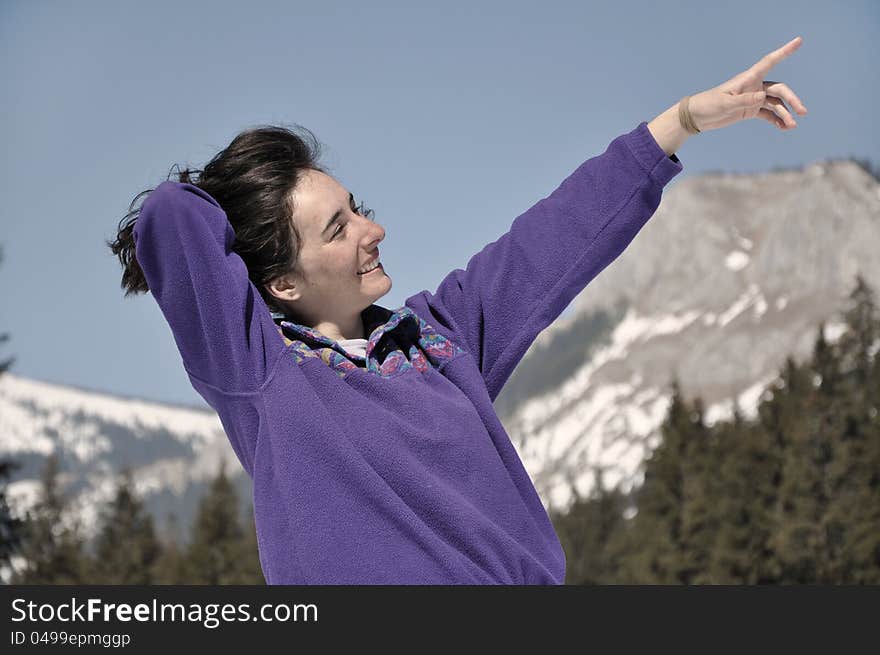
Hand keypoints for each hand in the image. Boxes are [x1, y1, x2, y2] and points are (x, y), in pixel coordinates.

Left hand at [686, 36, 807, 132]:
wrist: (697, 117)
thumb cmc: (708, 105)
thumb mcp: (725, 104)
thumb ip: (744, 100)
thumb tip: (762, 97)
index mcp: (748, 79)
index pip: (770, 62)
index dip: (784, 52)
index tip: (799, 41)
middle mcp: (754, 86)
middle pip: (779, 90)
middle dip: (791, 100)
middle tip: (802, 112)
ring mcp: (753, 99)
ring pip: (775, 104)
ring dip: (785, 114)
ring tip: (791, 126)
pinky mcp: (750, 110)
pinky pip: (768, 114)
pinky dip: (776, 120)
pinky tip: (784, 128)